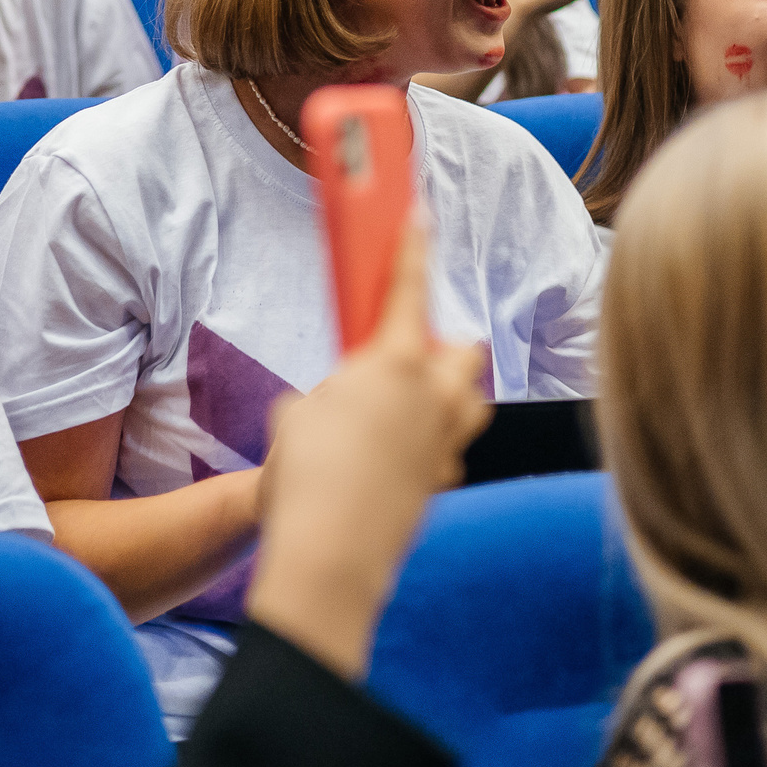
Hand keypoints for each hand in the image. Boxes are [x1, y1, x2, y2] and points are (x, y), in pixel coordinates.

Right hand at [247, 224, 491, 677]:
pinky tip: (392, 464)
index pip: (408, 288)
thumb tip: (334, 409)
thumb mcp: (296, 414)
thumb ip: (324, 396)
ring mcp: (446, 441)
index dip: (412, 247)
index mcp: (394, 362)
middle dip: (441, 349)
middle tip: (401, 359)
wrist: (330, 552)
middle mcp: (433, 396)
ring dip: (448, 398)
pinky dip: (430, 449)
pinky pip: (449, 452)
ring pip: (469, 403)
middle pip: (462, 352)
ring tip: (406, 411)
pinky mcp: (443, 481)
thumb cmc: (304, 475)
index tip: (419, 214)